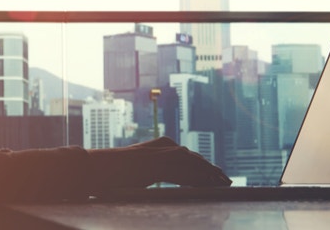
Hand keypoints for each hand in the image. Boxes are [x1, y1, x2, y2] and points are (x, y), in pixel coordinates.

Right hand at [87, 137, 232, 189]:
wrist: (101, 165)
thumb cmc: (118, 167)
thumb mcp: (142, 163)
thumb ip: (156, 166)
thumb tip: (167, 173)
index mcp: (163, 142)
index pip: (190, 155)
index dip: (206, 166)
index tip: (218, 174)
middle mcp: (166, 146)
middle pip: (196, 159)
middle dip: (213, 171)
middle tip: (227, 180)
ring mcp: (163, 155)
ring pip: (194, 165)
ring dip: (210, 176)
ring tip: (223, 185)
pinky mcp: (159, 166)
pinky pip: (184, 174)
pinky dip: (198, 181)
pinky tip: (207, 188)